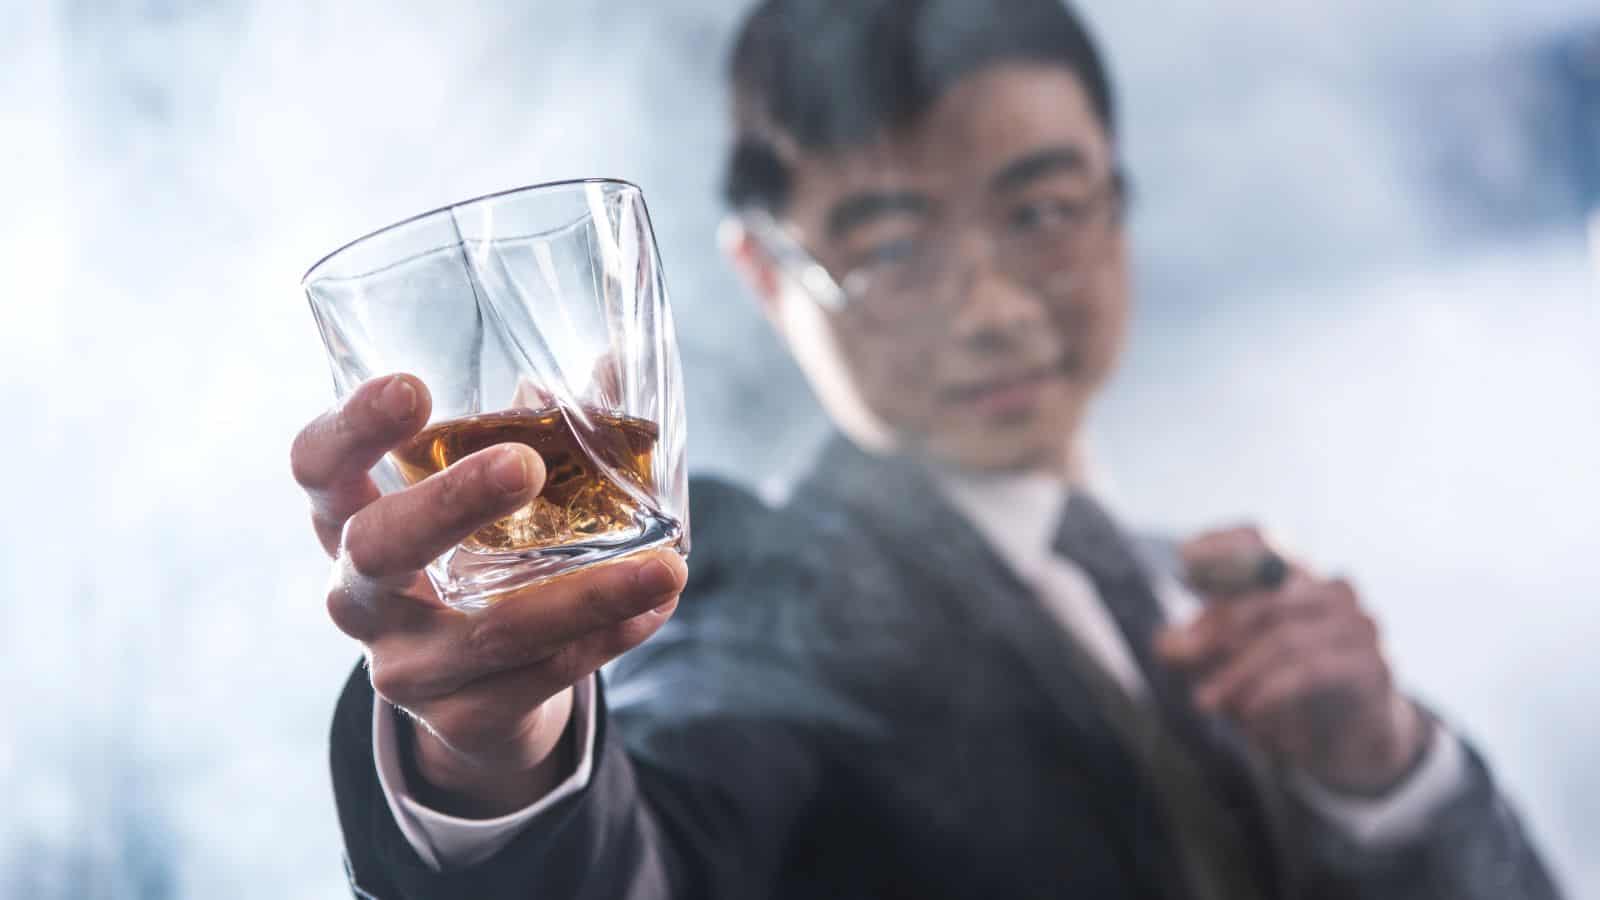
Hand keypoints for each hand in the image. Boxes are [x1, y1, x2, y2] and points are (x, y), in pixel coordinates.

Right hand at [291, 374, 686, 815]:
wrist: (478, 696)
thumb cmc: (479, 560)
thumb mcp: (488, 498)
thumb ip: (538, 429)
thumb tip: (616, 363)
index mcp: (351, 518)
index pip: (318, 466)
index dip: (352, 427)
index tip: (412, 388)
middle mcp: (360, 594)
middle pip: (379, 545)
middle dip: (451, 502)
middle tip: (526, 465)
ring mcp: (405, 665)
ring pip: (489, 633)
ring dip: (583, 596)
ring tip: (665, 566)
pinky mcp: (462, 717)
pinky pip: (539, 679)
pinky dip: (604, 641)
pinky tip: (654, 609)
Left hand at [1154, 526, 1431, 794]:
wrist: (1352, 742)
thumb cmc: (1288, 693)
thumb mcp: (1232, 667)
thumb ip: (1200, 653)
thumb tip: (1166, 645)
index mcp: (1297, 578)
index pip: (1259, 540)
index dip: (1222, 545)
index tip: (1184, 559)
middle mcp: (1332, 590)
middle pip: (1263, 593)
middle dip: (1213, 626)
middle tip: (1177, 656)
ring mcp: (1357, 625)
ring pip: (1284, 637)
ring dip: (1237, 671)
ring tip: (1205, 701)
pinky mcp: (1371, 666)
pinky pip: (1311, 670)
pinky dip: (1272, 691)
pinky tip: (1248, 711)